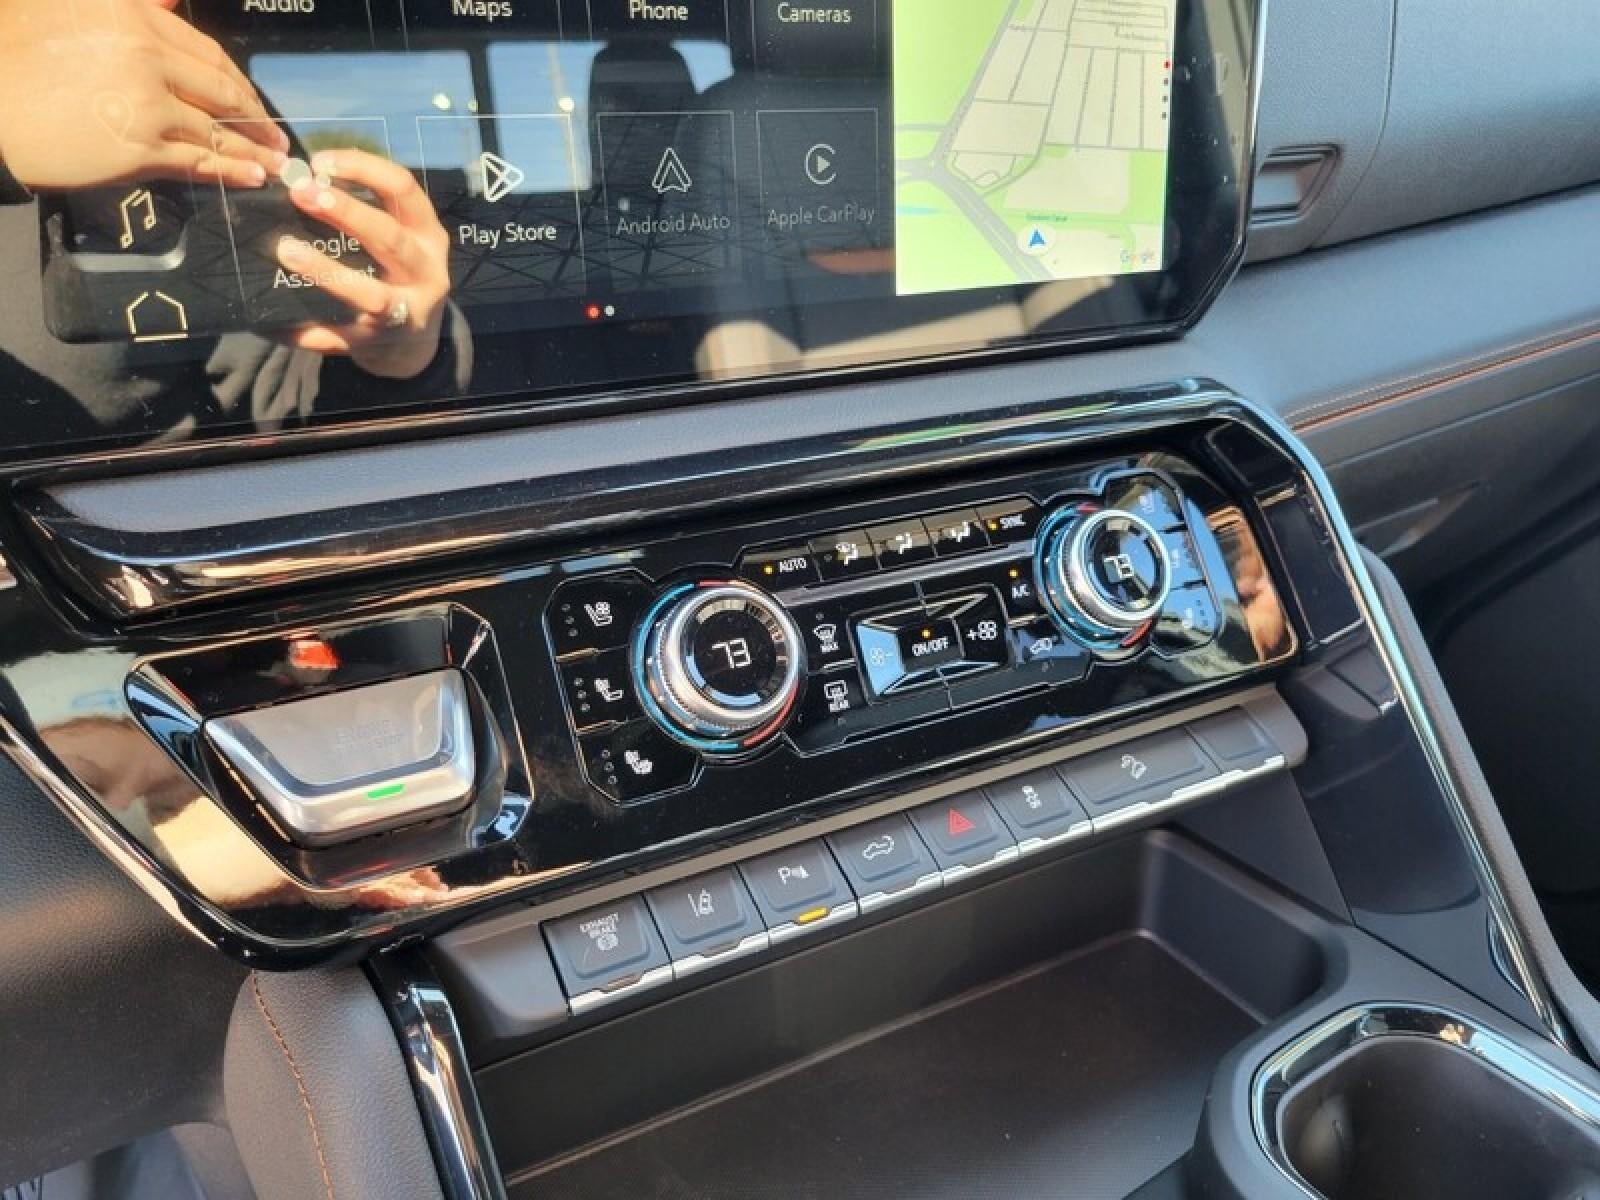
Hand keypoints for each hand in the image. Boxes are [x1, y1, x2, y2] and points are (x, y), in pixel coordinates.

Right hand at [0, 0, 285, 191]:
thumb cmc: (17, 53)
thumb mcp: (67, 7)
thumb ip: (132, 7)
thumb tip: (171, 2)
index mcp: (133, 18)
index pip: (207, 52)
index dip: (238, 80)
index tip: (253, 96)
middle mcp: (147, 58)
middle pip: (222, 91)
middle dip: (257, 116)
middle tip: (278, 134)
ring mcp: (146, 106)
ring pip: (217, 130)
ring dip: (254, 149)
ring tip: (276, 162)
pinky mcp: (138, 149)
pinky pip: (198, 162)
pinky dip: (232, 171)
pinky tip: (253, 177)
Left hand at [275, 149, 452, 380]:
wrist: (414, 343)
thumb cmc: (396, 273)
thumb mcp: (399, 237)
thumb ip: (364, 209)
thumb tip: (299, 176)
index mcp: (428, 236)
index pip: (403, 189)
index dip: (363, 168)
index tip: (319, 162)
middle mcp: (425, 273)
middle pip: (389, 238)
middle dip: (345, 212)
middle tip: (300, 193)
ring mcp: (404, 314)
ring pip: (371, 295)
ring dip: (327, 272)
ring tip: (285, 251)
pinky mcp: (377, 345)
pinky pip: (338, 338)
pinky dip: (305, 331)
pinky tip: (271, 321)